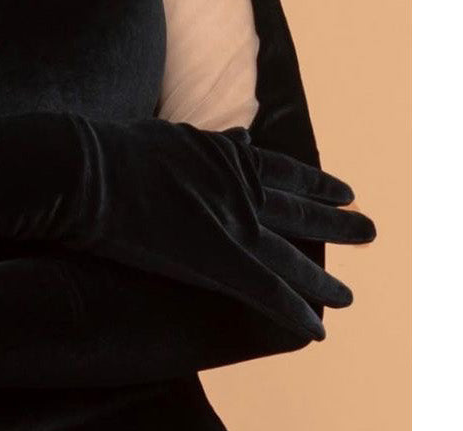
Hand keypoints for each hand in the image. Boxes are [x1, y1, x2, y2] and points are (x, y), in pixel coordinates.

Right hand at [69, 118, 376, 339]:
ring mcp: (233, 225)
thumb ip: (211, 143)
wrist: (91, 169)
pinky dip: (295, 311)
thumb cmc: (116, 149)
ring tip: (350, 296)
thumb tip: (241, 137)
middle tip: (371, 231)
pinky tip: (319, 329)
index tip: (345, 191)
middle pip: (300, 211)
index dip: (316, 184)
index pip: (284, 171)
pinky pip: (269, 293)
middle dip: (337, 224)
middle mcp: (240, 190)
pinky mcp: (221, 261)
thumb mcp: (172, 133)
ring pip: (292, 258)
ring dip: (321, 279)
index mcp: (227, 157)